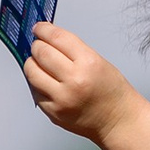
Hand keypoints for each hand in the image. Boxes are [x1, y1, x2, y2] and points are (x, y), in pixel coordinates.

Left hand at [23, 24, 139, 142]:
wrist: (118, 121)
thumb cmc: (112, 91)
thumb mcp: (98, 61)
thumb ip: (72, 50)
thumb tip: (46, 40)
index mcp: (88, 63)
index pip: (57, 38)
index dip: (44, 29)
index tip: (39, 28)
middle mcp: (74, 80)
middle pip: (41, 53)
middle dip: (37, 46)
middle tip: (39, 46)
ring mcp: (61, 98)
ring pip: (31, 72)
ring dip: (32, 64)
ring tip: (40, 64)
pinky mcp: (53, 112)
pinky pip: (34, 91)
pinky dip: (37, 83)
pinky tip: (46, 82)